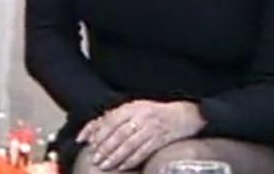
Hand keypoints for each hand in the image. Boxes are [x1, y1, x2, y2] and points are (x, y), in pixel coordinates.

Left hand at [77, 101, 204, 170]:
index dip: (98, 132)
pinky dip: (132, 160)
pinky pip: (144, 151)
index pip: (111, 120)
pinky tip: (123, 166)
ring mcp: (152, 127)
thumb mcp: (135, 110)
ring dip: (115, 156)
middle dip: (105, 148)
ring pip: (130, 144)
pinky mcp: (161, 139)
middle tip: (95, 159)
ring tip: (105, 165)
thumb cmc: (155, 114)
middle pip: (119, 133)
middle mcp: (141, 116)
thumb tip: (90, 132)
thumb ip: (114, 119)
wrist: (184, 115)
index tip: (89, 143)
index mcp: (132, 107)